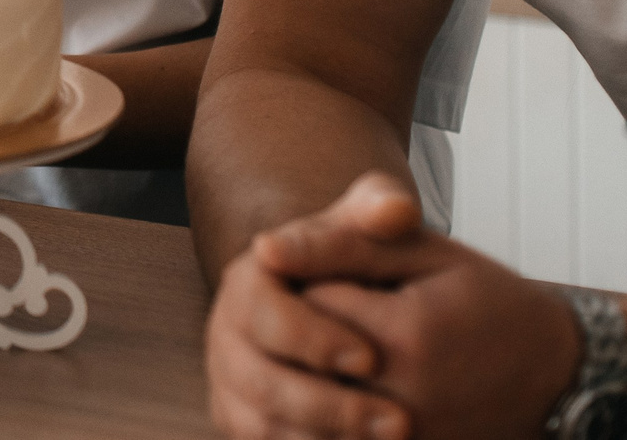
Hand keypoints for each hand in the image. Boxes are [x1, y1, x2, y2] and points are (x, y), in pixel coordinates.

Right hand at [207, 174, 414, 439]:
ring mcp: (231, 382)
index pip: (264, 314)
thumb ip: (379, 210)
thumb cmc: (361, 264)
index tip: (371, 359)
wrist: (343, 307)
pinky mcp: (244, 422)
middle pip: (260, 381)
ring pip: (262, 426)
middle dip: (329, 406)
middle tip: (398, 422)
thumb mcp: (370, 229)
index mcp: (248, 281)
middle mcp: (228, 333)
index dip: (314, 339)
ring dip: (323, 438)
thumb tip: (394, 211)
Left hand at [270, 174, 579, 439]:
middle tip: (344, 320)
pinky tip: (344, 393)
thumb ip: (343, 243)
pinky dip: (324, 420)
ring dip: (307, 381)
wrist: (558, 376)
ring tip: (342, 355)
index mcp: (404, 337)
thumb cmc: (487, 301)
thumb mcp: (425, 253)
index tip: (342, 277)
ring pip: (305, 412)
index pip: (302, 302)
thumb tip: (264, 251)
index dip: (309, 283)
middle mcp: (401, 402)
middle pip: (297, 362)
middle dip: (305, 336)